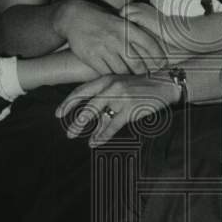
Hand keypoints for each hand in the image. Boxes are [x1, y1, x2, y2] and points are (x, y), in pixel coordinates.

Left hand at [55, 74, 180, 146]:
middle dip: (76, 121)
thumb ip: (105, 93)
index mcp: (106, 79)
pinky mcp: (130, 109)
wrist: (164, 83)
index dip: (68, 103)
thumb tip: (90, 111)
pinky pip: (113, 125)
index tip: (58, 113)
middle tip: (68, 133)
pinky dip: (102, 135)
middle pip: (87, 106)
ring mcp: (121, 98)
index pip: (81, 91)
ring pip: (98, 116)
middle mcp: (111, 88)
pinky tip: (95, 142)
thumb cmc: (140, 85)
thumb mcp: (120, 83)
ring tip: (76, 137)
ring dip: (86, 130)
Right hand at [56, 0, 166, 75]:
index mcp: (127, 27)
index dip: (159, 57)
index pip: (149, 44)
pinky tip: (116, 77)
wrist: (74, 17)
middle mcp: (117, 38)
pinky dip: (113, 77)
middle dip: (144, 73)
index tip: (162, 64)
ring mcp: (104, 49)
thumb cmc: (101, 20)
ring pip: (123, 71)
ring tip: (132, 79)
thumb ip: (133, 33)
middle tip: (147, 76)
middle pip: (138, 64)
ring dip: (128, 77)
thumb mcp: (119, 20)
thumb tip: (152, 49)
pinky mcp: (92, 57)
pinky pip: (107, 73)